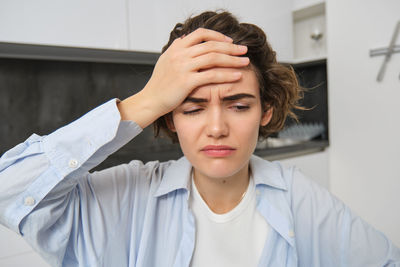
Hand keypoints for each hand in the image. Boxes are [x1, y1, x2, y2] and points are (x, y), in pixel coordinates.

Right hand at [118, 28, 248, 127]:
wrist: (151, 100)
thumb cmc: (159, 83)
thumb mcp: (165, 60)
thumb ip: (176, 48)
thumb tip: (185, 38)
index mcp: (177, 47)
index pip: (201, 34)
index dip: (218, 36)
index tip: (230, 41)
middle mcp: (180, 54)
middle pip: (211, 45)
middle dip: (231, 47)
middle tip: (244, 50)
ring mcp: (183, 67)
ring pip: (214, 58)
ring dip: (233, 59)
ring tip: (245, 62)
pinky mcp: (187, 81)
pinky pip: (212, 75)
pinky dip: (227, 75)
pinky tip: (237, 76)